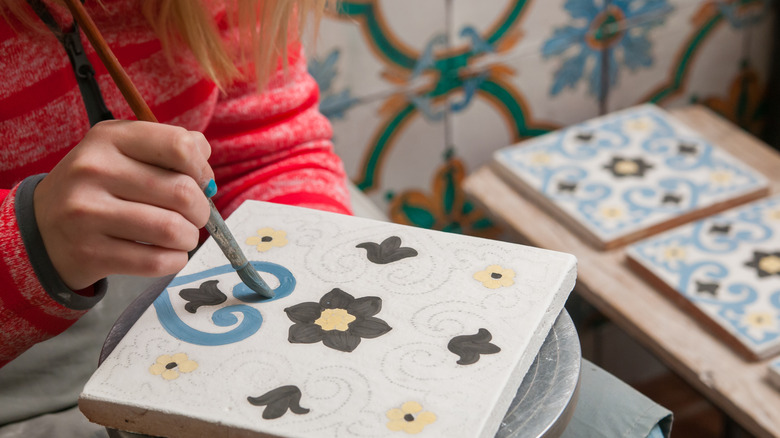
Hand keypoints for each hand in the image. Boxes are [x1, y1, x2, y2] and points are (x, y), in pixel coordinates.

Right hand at [33, 120, 213, 289]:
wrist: (40, 230)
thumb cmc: (98, 187)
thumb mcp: (122, 151)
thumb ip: (169, 149)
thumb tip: (206, 162)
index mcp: (109, 138)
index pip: (179, 146)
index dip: (202, 168)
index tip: (200, 182)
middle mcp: (94, 171)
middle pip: (183, 192)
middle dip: (202, 210)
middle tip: (195, 216)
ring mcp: (88, 213)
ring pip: (172, 229)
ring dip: (190, 237)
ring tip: (182, 236)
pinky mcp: (90, 253)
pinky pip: (155, 261)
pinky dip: (174, 260)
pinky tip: (168, 253)